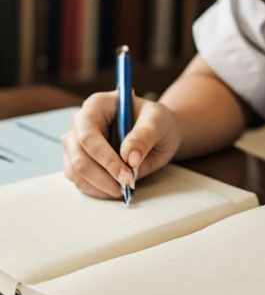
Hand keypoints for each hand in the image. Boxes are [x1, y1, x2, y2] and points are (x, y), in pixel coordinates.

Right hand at [61, 90, 181, 199]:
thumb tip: (130, 158)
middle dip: (103, 177)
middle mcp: (80, 122)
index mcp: (97, 104)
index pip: (89, 135)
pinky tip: (115, 188)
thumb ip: (144, 135)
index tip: (126, 175)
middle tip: (128, 185)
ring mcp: (75, 143)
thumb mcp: (158, 121)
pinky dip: (96, 190)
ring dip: (100, 187)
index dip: (105, 158)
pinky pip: (79, 181)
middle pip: (79, 157)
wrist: (157, 132)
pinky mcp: (76, 161)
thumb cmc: (156, 121)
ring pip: (75, 172)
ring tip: (124, 188)